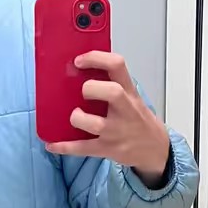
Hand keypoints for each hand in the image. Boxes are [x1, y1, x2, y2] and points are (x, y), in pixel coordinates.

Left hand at [46, 51, 169, 182]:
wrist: (156, 149)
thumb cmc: (138, 119)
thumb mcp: (133, 98)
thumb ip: (113, 85)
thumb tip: (78, 71)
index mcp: (129, 93)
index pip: (117, 66)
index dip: (96, 58)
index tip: (79, 60)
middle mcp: (125, 110)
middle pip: (112, 92)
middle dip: (92, 88)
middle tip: (82, 91)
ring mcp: (117, 132)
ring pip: (96, 124)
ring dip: (78, 118)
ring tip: (74, 116)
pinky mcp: (108, 149)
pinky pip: (84, 148)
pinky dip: (65, 147)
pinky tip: (51, 144)